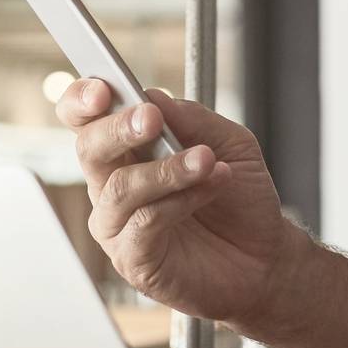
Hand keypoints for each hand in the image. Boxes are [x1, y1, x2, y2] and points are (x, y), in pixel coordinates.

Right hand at [58, 83, 306, 333]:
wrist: (265, 257)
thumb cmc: (240, 199)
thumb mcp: (229, 143)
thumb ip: (192, 119)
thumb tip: (153, 97)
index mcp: (127, 149)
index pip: (84, 119)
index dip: (82, 100)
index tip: (103, 88)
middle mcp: (113, 184)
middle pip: (89, 147)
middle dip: (119, 128)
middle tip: (152, 119)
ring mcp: (118, 224)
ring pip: (120, 187)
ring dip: (166, 169)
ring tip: (207, 161)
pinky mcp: (132, 259)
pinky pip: (144, 222)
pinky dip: (180, 201)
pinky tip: (208, 190)